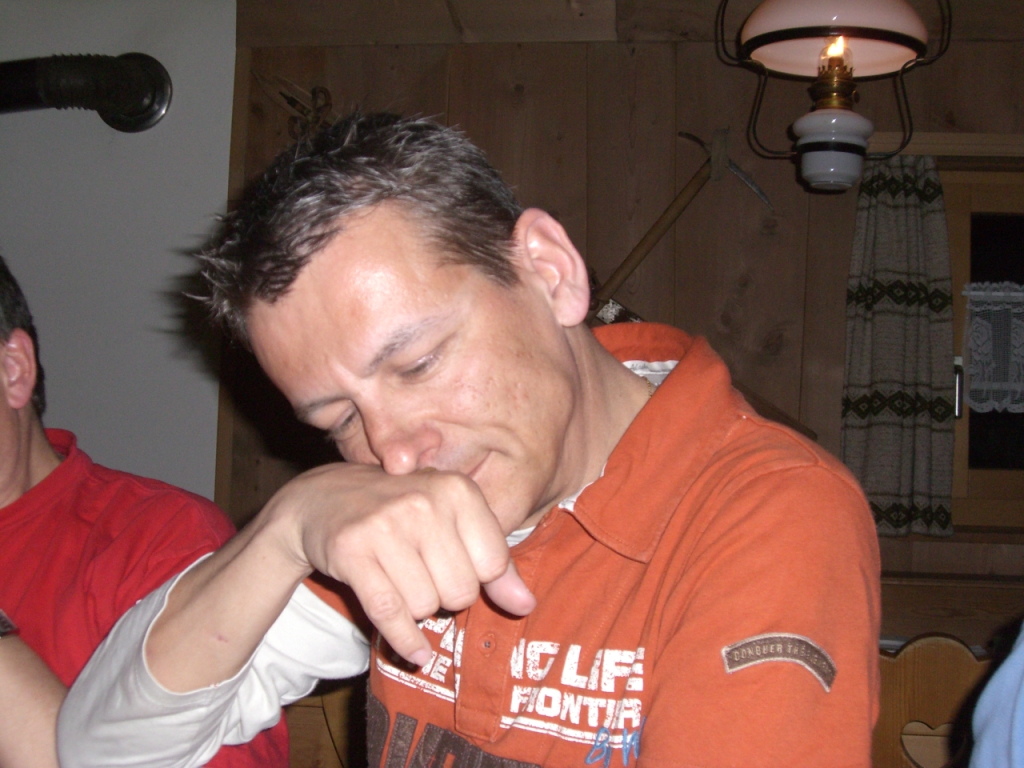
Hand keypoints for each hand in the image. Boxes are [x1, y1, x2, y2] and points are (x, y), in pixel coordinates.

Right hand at [265, 463, 535, 665]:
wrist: (324, 500)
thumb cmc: (401, 513)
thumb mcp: (452, 522)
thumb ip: (494, 563)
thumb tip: (526, 605)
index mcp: (456, 490)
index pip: (493, 564)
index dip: (479, 580)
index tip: (460, 573)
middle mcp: (423, 502)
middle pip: (461, 591)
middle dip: (447, 597)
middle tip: (426, 578)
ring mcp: (385, 526)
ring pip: (426, 606)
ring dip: (419, 609)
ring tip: (404, 584)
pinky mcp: (352, 552)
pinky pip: (390, 614)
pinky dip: (405, 641)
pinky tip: (415, 653)